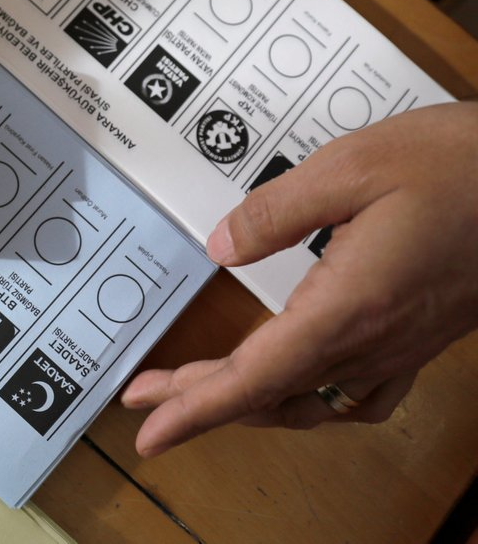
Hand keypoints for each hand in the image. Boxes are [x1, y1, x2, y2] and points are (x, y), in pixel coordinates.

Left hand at [121, 101, 477, 455]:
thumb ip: (275, 212)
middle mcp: (375, 340)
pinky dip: (312, 399)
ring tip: (198, 390)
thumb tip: (219, 248)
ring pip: (310, 398)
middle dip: (198, 399)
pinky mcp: (421, 335)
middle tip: (144, 396)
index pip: (255, 376)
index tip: (149, 425)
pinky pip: (361, 393)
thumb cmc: (459, 165)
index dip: (195, 406)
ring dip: (248, 399)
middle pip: (270, 391)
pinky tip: (296, 389)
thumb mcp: (352, 167)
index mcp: (350, 305)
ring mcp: (402, 345)